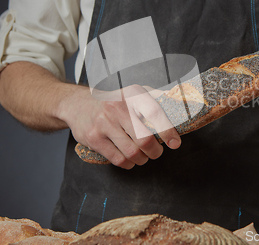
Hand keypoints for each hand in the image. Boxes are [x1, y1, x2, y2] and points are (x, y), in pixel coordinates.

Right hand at [58, 84, 180, 168]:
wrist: (77, 104)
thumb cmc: (112, 101)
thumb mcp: (133, 93)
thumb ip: (156, 98)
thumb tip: (181, 104)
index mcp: (132, 94)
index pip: (154, 113)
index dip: (168, 131)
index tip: (174, 143)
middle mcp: (117, 107)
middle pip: (145, 139)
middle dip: (155, 151)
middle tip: (156, 152)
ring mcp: (104, 123)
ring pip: (132, 152)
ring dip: (142, 159)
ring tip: (143, 157)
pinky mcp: (93, 138)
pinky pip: (118, 159)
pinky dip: (128, 164)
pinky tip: (130, 160)